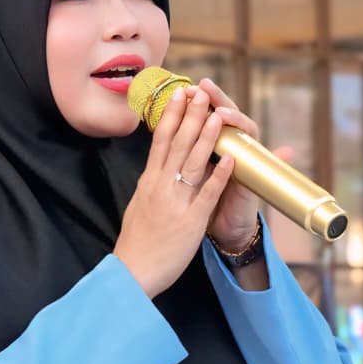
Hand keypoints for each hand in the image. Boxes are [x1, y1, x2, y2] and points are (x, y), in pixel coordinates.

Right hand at [114, 85, 234, 297]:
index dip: (172, 115)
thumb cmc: (137, 241)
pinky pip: (207, 194)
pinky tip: (229, 158)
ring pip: (192, 162)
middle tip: (201, 92)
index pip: (160, 140)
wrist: (133, 271)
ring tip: (218, 115)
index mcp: (149, 181)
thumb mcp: (140, 204)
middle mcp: (160, 186)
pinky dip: (219, 175)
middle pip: (177, 144)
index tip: (180, 94)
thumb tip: (157, 166)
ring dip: (206, 137)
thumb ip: (152, 183)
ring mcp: (175, 202)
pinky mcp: (190, 221)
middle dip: (191, 116)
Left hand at [188, 78, 261, 251]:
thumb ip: (183, 150)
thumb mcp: (192, 171)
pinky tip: (253, 150)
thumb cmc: (207, 197)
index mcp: (215, 143)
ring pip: (243, 134)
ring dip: (234, 121)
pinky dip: (263, 157)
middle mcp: (233, 147)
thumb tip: (162, 127)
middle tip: (204, 86)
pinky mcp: (253, 181)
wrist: (225, 228)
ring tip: (221, 111)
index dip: (197, 101)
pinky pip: (257, 165)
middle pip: (228, 116)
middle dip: (217, 100)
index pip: (208, 113)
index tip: (184, 89)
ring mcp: (246, 161)